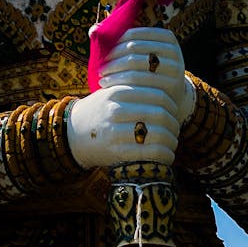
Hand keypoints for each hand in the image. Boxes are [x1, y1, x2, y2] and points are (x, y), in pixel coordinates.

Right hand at [66, 83, 180, 168]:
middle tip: (175, 130)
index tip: (174, 112)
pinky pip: (151, 153)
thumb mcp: (111, 94)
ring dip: (171, 141)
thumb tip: (169, 95)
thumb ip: (134, 90)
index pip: (158, 95)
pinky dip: (165, 156)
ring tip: (172, 143)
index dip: (172, 105)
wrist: (71, 133)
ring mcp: (115, 131)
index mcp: (117, 92)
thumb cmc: (98, 112)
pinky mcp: (116, 151)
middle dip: (174, 124)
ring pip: (158, 134)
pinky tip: (167, 156)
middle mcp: (116, 109)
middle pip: (160, 114)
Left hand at [99, 27, 194, 124]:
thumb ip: (120, 40)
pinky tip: (108, 86)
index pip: (133, 34)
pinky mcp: (171, 84)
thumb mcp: (141, 53)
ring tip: (101, 76)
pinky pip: (140, 82)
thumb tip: (93, 29)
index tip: (101, 52)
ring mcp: (174, 67)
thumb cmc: (148, 69)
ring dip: (114, 70)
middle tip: (99, 67)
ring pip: (135, 65)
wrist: (170, 94)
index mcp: (165, 36)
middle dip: (113, 57)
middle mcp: (172, 49)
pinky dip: (120, 82)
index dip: (114, 42)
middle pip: (133, 48)